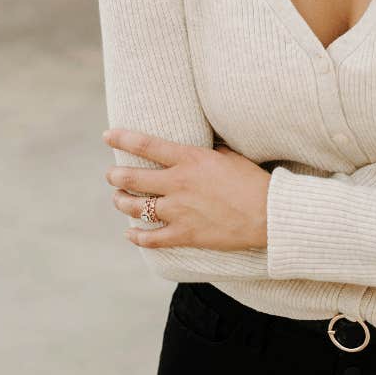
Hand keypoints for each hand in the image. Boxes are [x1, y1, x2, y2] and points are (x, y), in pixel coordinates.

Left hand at [103, 129, 270, 249]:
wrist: (268, 215)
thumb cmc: (253, 181)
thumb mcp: (230, 156)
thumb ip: (209, 150)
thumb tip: (203, 144)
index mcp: (189, 160)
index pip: (146, 146)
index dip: (122, 139)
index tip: (107, 136)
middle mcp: (178, 184)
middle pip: (132, 178)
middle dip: (115, 176)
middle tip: (112, 175)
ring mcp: (179, 211)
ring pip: (135, 208)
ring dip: (121, 203)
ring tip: (118, 199)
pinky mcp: (184, 234)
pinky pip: (151, 238)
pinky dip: (137, 236)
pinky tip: (131, 233)